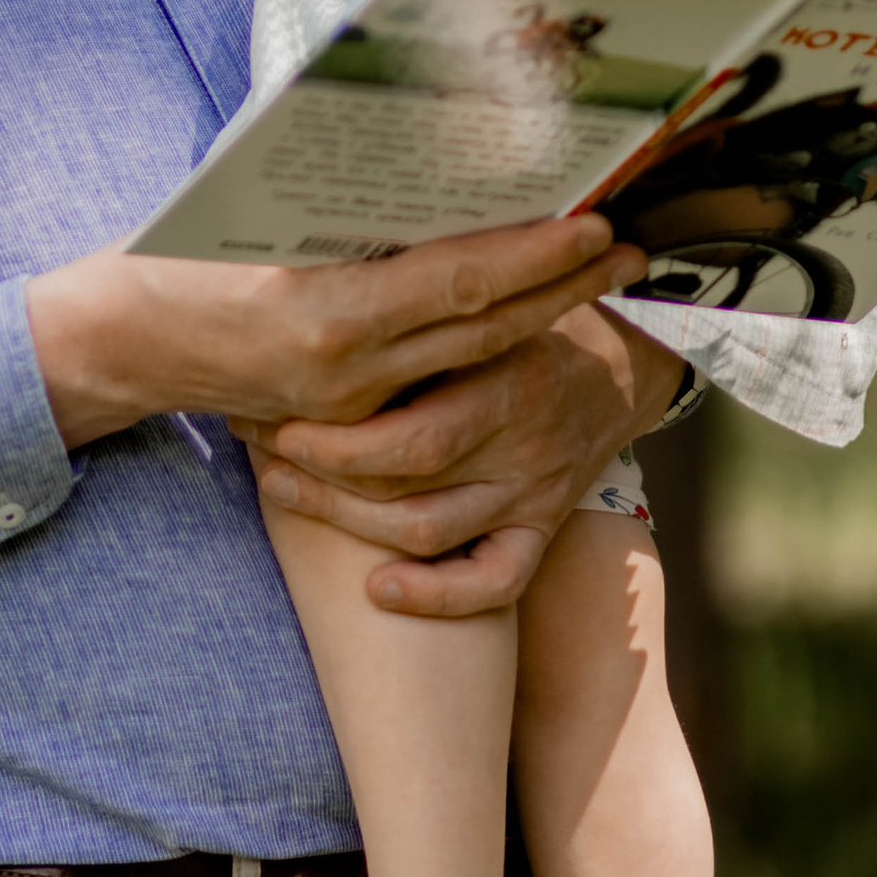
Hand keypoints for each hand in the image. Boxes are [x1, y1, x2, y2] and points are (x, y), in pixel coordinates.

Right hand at [26, 213, 644, 451]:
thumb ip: (339, 198)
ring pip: (470, 359)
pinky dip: (488, 339)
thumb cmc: (173, 256)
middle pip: (484, 329)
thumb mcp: (253, 210)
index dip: (535, 256)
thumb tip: (428, 143)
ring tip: (600, 274)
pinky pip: (434, 379)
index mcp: (323, 312)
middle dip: (565, 287)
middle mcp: (346, 370)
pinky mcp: (344, 417)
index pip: (457, 283)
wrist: (115, 345)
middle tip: (630, 246)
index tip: (593, 222)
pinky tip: (527, 307)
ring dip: (543, 315)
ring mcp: (348, 403)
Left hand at [237, 304, 684, 617]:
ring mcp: (531, 493)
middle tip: (258, 442)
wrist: (618, 367)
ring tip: (280, 486)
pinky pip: (496, 581)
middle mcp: (521, 444)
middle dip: (319, 469)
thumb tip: (320, 282)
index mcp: (508, 379)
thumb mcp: (487, 297)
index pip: (412, 431)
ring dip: (344, 519)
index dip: (333, 434)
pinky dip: (438, 595)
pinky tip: (379, 590)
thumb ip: (426, 308)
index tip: (272, 408)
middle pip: (406, 480)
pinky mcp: (541, 529)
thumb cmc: (528, 318)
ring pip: (429, 530)